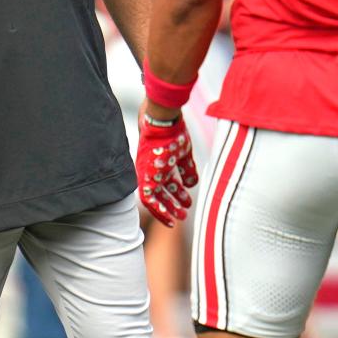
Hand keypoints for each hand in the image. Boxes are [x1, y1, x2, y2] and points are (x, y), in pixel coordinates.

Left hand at [135, 112, 196, 227]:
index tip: (186, 204)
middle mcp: (152, 170)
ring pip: (154, 198)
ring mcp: (147, 172)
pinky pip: (147, 197)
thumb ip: (187, 169)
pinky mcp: (144, 175)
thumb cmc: (173, 133)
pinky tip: (168, 215)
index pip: (166, 184)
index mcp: (161, 165)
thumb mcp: (184, 154)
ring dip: (167, 209)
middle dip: (173, 205)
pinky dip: (157, 208)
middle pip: (160, 192)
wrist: (162, 120)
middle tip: (184, 215)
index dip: (176, 196)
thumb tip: (193, 184)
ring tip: (181, 217)